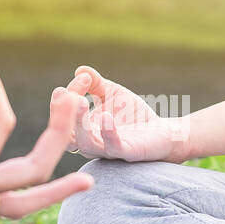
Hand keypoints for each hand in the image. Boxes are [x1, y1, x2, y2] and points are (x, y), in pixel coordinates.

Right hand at [59, 65, 185, 161]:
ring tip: (81, 102)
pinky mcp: (126, 153)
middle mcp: (90, 143)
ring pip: (86, 143)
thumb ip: (96, 83)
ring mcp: (107, 150)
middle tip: (63, 94)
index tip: (83, 77)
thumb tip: (80, 70)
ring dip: (80, 123)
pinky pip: (113, 146)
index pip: (66, 114)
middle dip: (61, 114)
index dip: (69, 95)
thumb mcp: (112, 94)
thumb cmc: (132, 115)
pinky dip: (108, 132)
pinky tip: (107, 116)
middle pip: (67, 134)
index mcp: (82, 129)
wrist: (162, 131)